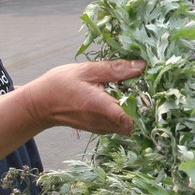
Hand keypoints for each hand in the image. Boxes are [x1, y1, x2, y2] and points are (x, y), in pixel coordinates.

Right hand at [22, 59, 144, 134]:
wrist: (40, 104)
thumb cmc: (60, 84)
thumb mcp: (86, 70)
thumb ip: (115, 69)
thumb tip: (141, 65)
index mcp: (100, 106)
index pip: (130, 118)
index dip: (146, 109)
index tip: (153, 94)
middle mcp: (104, 122)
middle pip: (135, 122)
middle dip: (145, 107)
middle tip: (148, 88)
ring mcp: (103, 128)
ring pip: (130, 125)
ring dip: (136, 110)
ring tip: (136, 91)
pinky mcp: (102, 129)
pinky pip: (121, 124)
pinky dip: (126, 113)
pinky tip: (123, 97)